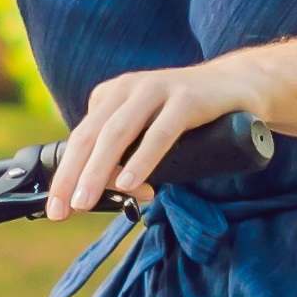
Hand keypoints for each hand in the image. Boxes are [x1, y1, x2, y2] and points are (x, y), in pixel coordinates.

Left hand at [47, 57, 266, 218]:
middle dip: (72, 176)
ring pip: (117, 134)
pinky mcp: (187, 98)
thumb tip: (108, 193)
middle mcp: (128, 88)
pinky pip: (160, 132)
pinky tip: (129, 182)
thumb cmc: (191, 117)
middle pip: (90, 136)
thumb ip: (128, 155)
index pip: (80, 138)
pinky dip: (142, 159)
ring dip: (98, 171)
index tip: (55, 209)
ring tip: (85, 201)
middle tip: (61, 210)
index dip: (64, 175)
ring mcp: (156, 90)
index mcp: (112, 96)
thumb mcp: (149, 131)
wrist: (240, 86)